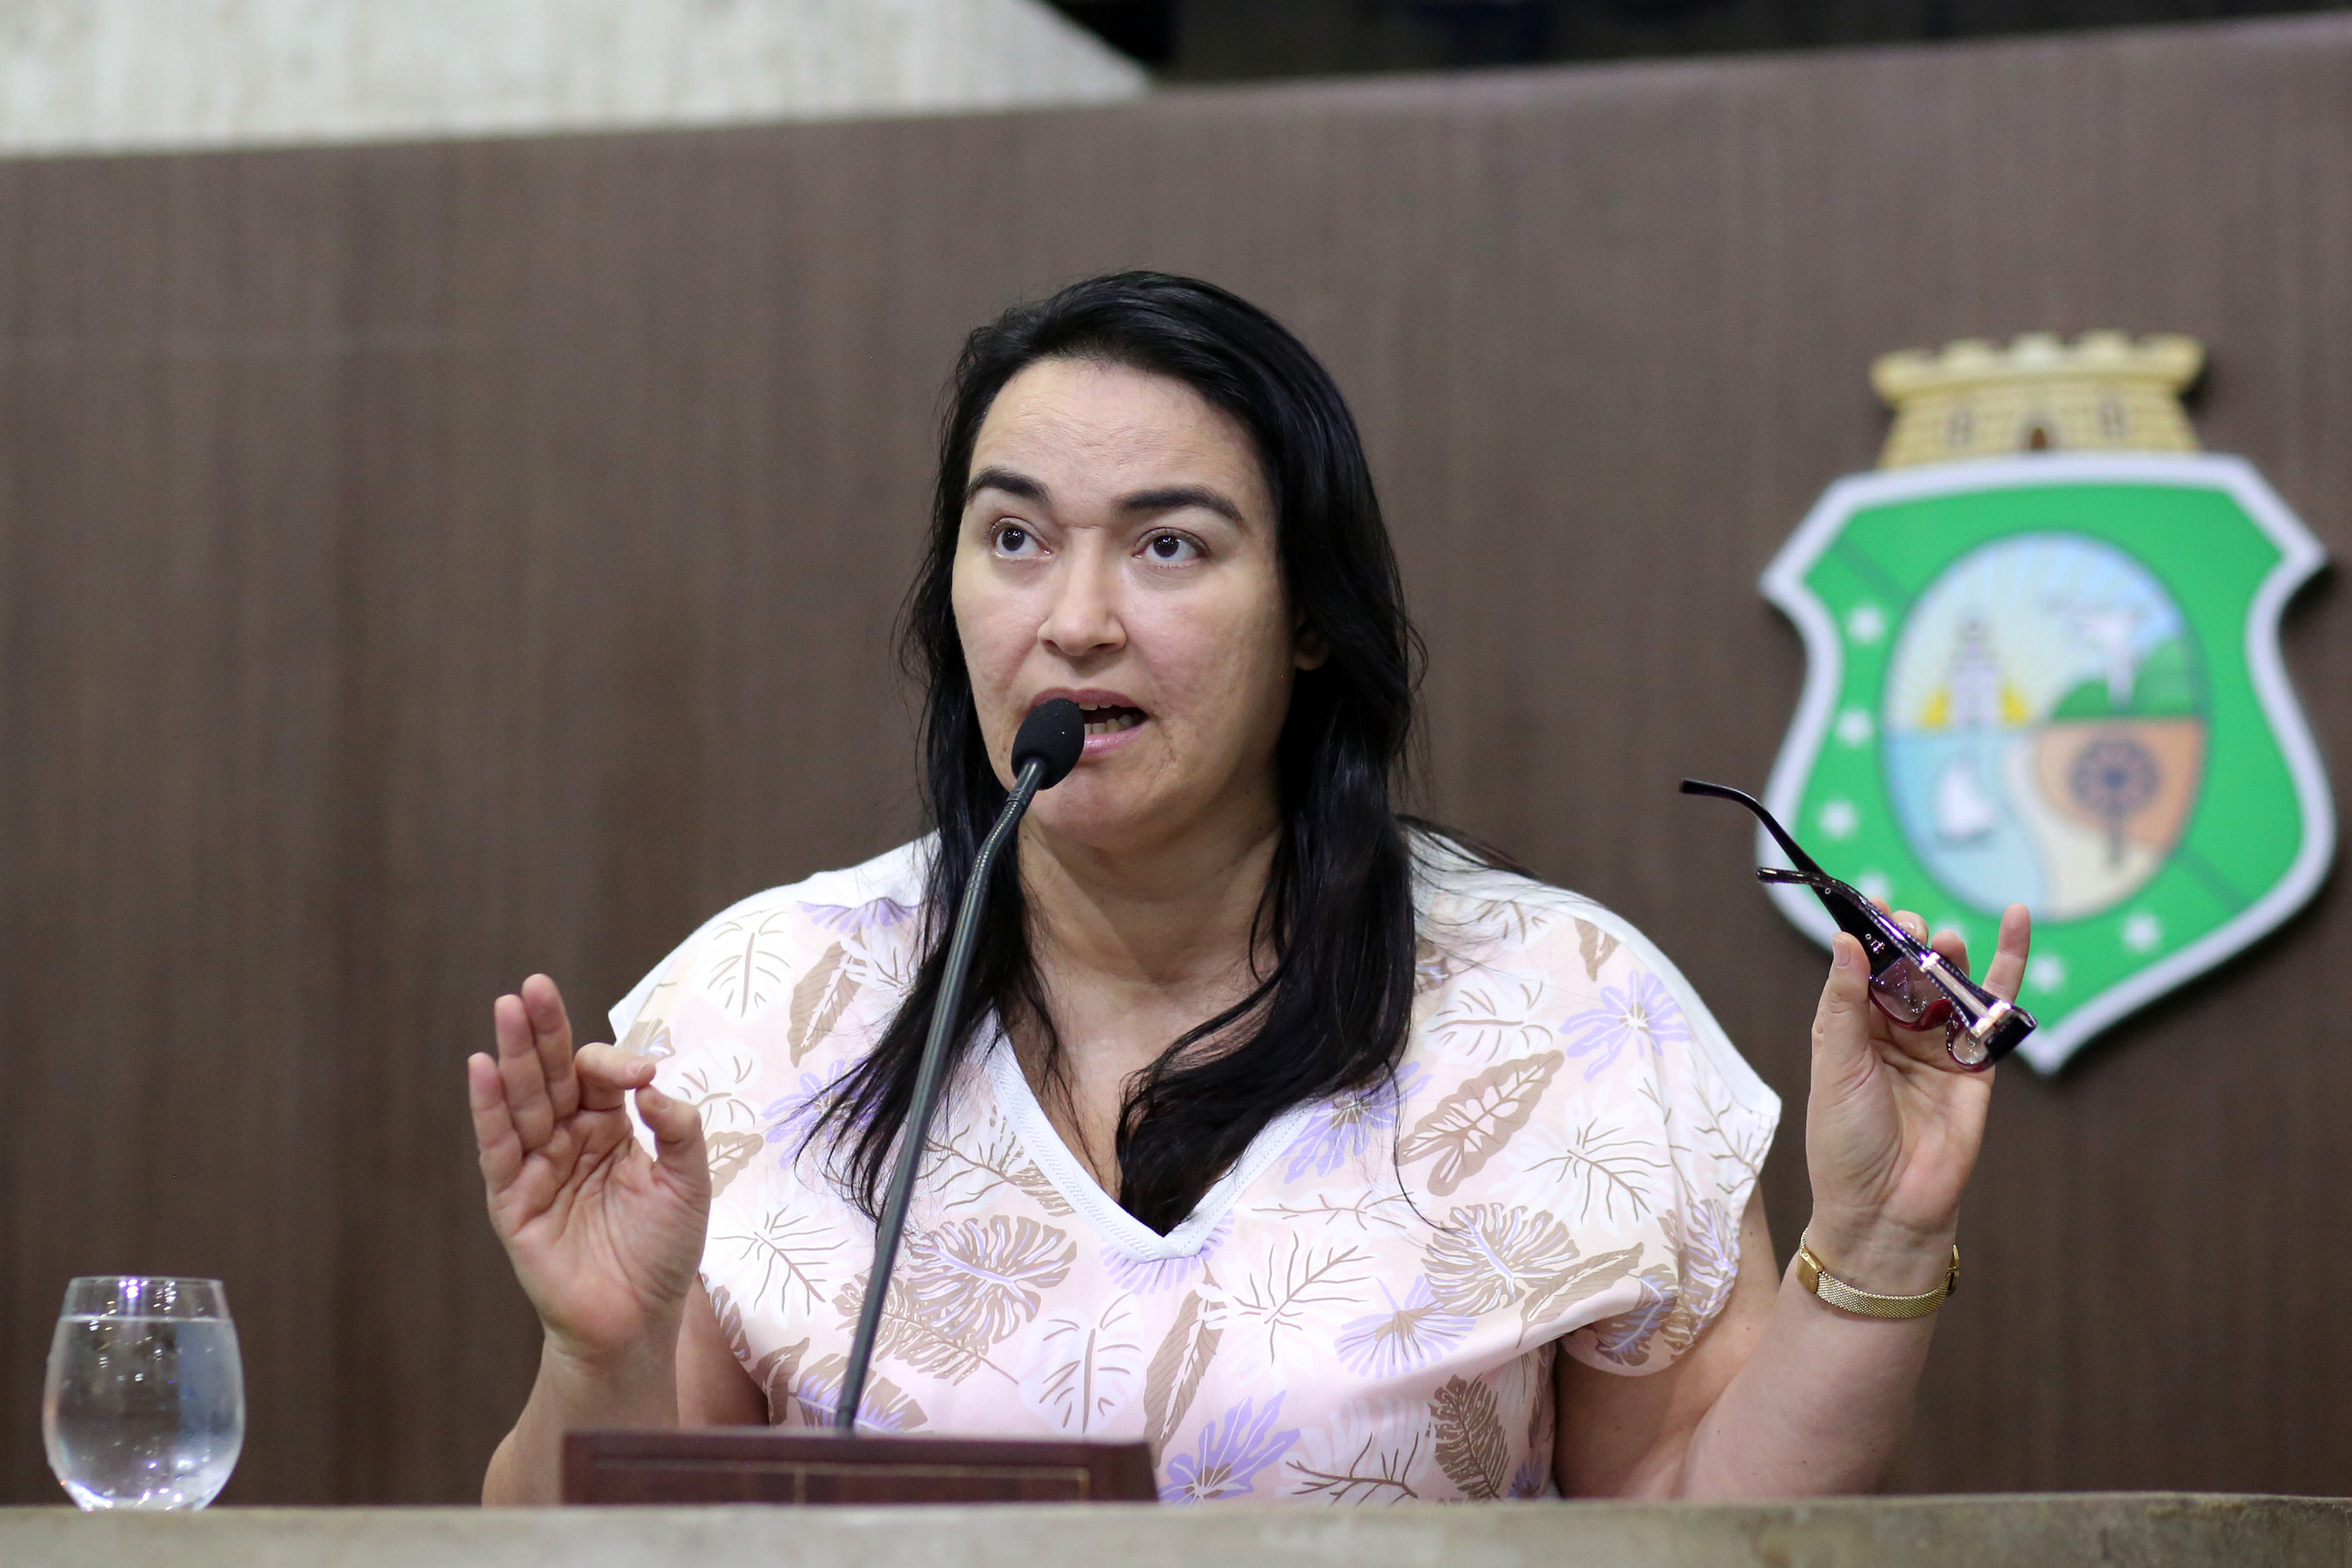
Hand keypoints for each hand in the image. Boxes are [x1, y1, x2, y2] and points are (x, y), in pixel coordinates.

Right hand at [467, 975, 710, 1367]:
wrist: (636, 1321)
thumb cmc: (663, 1253)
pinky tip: (481, 1068)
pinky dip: (489, 1109)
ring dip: (512, 1055)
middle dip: (543, 1030)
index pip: (599, 1076)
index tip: (643, 1075)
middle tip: (534, 985)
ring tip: (506, 1008)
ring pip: (523, 1101)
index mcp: (609, 1129)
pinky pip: (498, 1149)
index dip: (615, 1064)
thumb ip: (680, 1130)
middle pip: (552, 1074)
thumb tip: (654, 1085)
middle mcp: (568, 1139)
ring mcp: (537, 1167)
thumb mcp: (688, 1183)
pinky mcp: (513, 1201)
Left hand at [1801, 904, 2029, 1292]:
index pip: (1863, 969)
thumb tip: (1846, 939)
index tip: (1876, 908)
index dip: (1871, 937)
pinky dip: (2008, 964)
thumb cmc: (1846, 1141)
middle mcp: (1894, 1034)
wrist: (1887, 1209)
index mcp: (1851, 1030)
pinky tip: (2016, 921)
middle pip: (1908, 971)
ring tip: (1942, 941)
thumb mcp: (1836, 1065)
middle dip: (1909, 944)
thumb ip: (1845, 1002)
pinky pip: (1994, 1010)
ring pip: (1949, 985)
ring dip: (1948, 956)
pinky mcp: (1978, 1064)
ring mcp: (1938, 1047)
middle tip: (1910, 929)